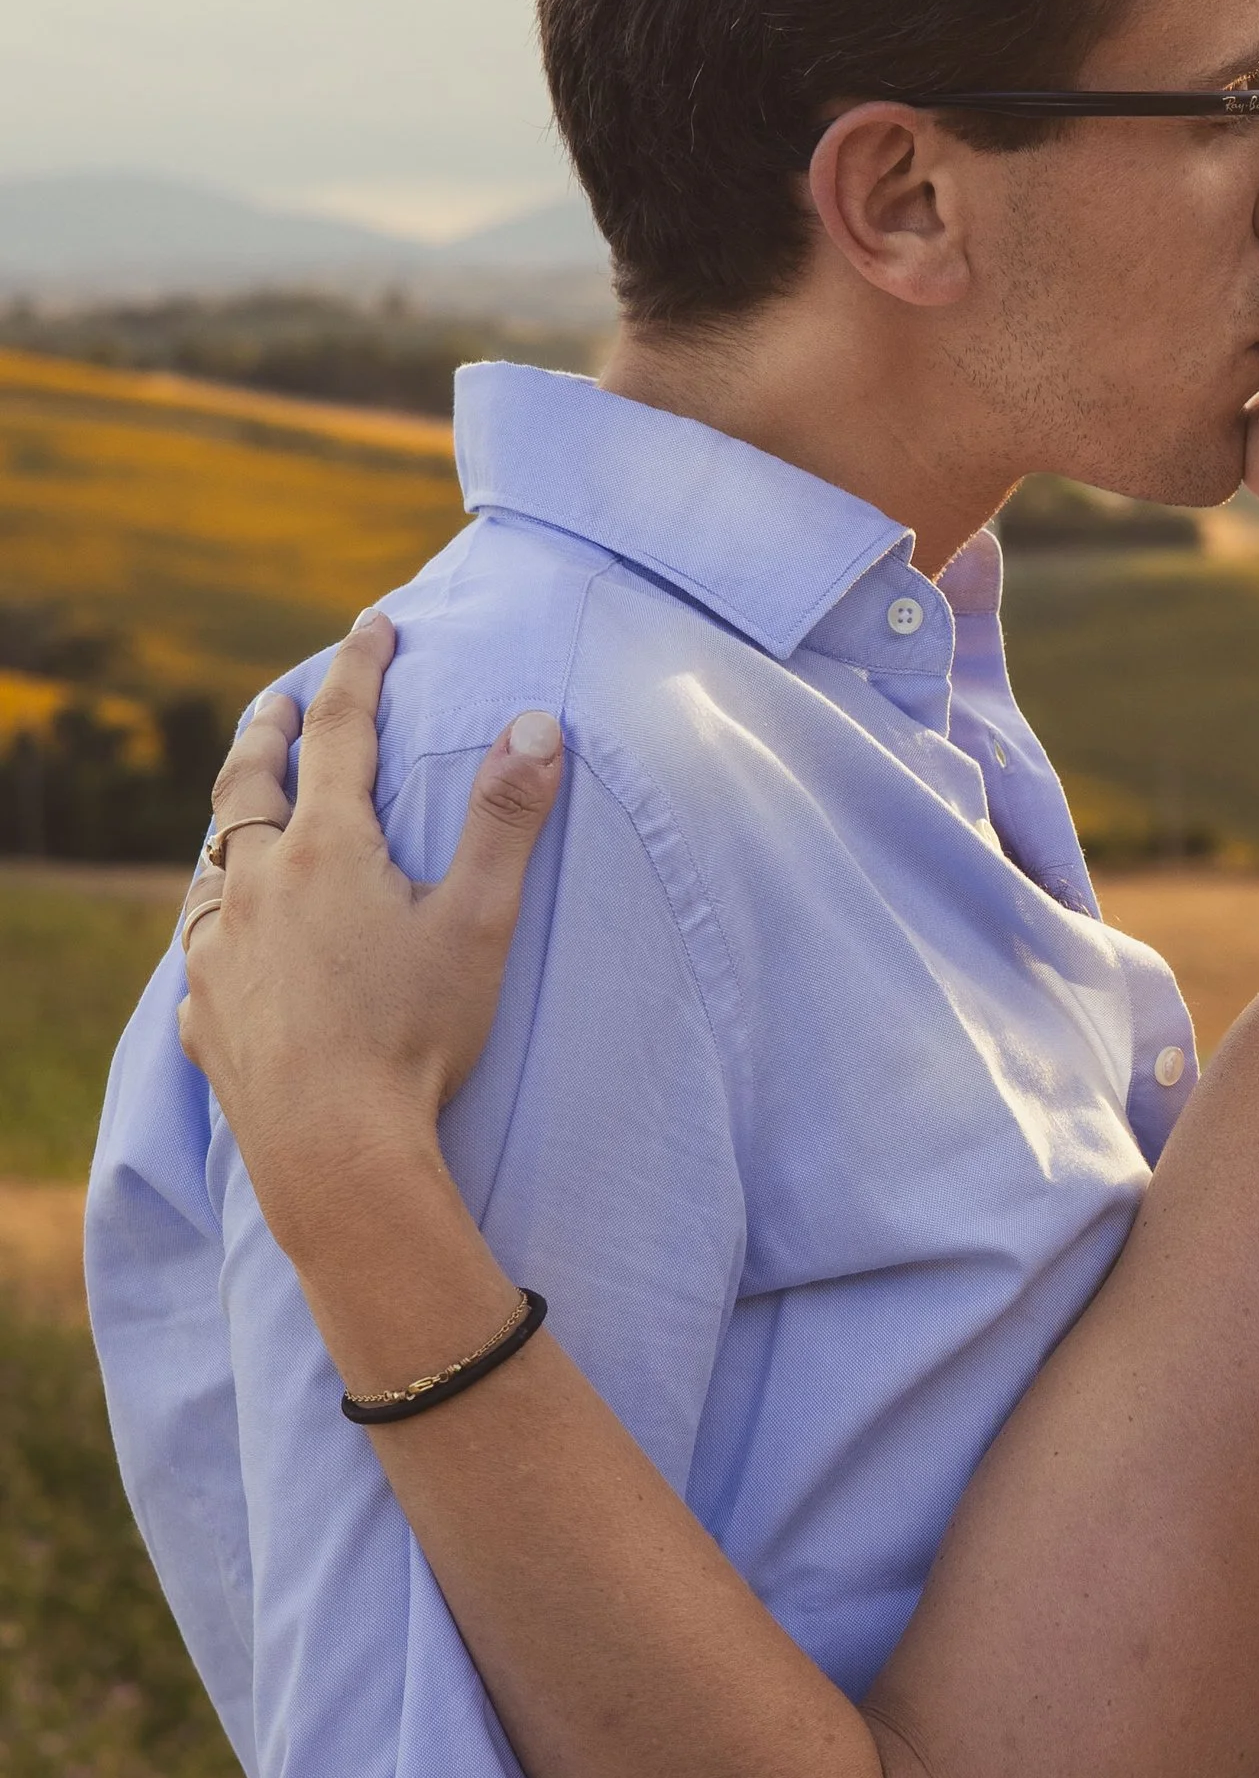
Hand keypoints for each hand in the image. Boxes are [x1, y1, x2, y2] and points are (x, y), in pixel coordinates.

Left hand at [176, 612, 565, 1253]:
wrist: (335, 1153)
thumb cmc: (415, 1037)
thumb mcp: (478, 923)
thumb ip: (507, 821)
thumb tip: (539, 723)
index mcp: (327, 851)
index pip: (344, 732)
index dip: (362, 669)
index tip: (373, 623)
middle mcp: (255, 887)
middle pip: (248, 784)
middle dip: (268, 729)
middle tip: (282, 701)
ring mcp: (217, 953)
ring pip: (213, 864)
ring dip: (232, 824)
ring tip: (246, 814)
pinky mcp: (204, 1017)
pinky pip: (199, 952)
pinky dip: (216, 923)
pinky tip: (226, 943)